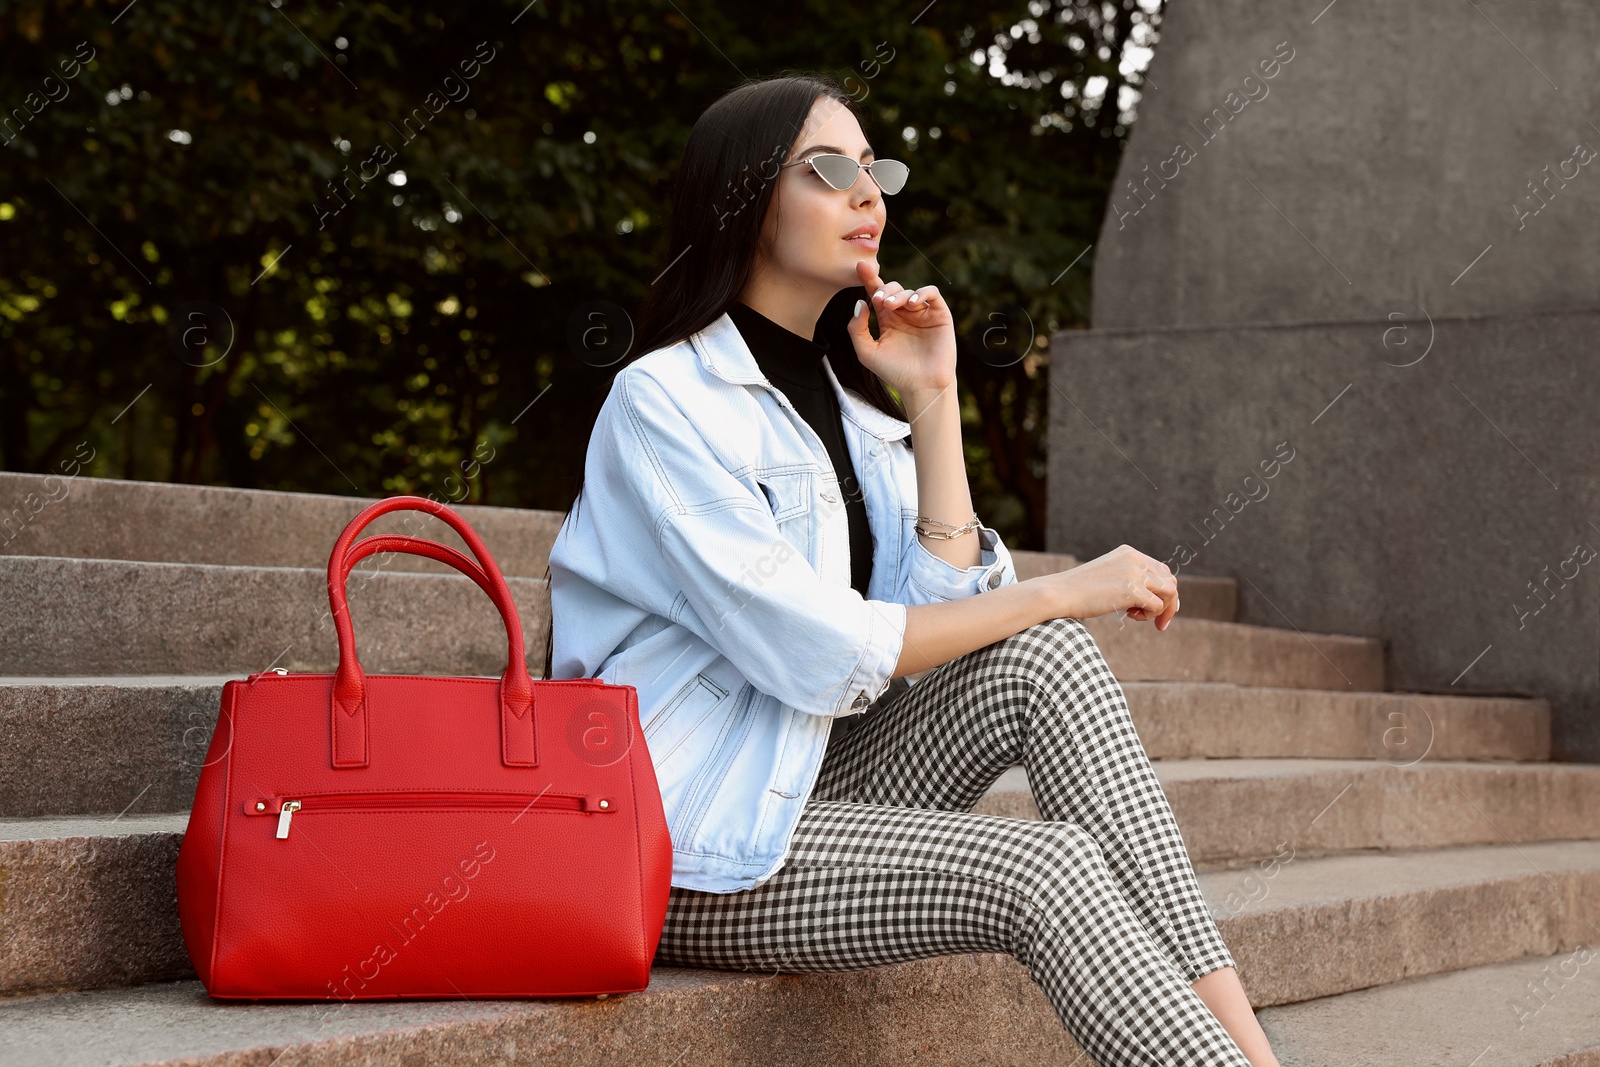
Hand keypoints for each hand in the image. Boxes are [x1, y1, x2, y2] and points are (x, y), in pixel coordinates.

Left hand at [845, 258, 956, 407]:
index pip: (877, 294)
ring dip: (899, 295)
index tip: (861, 267)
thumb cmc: (895, 372)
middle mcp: (905, 314)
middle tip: (878, 300)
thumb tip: (860, 302)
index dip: (869, 279)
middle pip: (893, 288)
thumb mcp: (866, 352)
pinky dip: (922, 293)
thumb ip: (856, 328)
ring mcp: (922, 313)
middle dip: (884, 289)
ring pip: (910, 290)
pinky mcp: (939, 315)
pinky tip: (912, 303)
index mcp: (887, 319)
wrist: (922, 386)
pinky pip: (932, 294)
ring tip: (890, 306)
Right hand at [1040, 544, 1179, 630]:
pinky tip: (1129, 616)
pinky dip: (1148, 615)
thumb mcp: (1108, 576)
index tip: (1154, 608)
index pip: (1161, 570)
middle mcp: (1135, 559)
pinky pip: (1158, 605)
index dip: (1162, 591)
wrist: (1060, 593)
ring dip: (1160, 610)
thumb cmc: (1079, 590)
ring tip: (1136, 616)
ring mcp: (1135, 573)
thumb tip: (1153, 597)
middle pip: (1170, 581)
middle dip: (1168, 603)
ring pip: (1170, 592)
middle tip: (1156, 622)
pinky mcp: (1133, 590)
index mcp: (1129, 553)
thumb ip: (1129, 579)